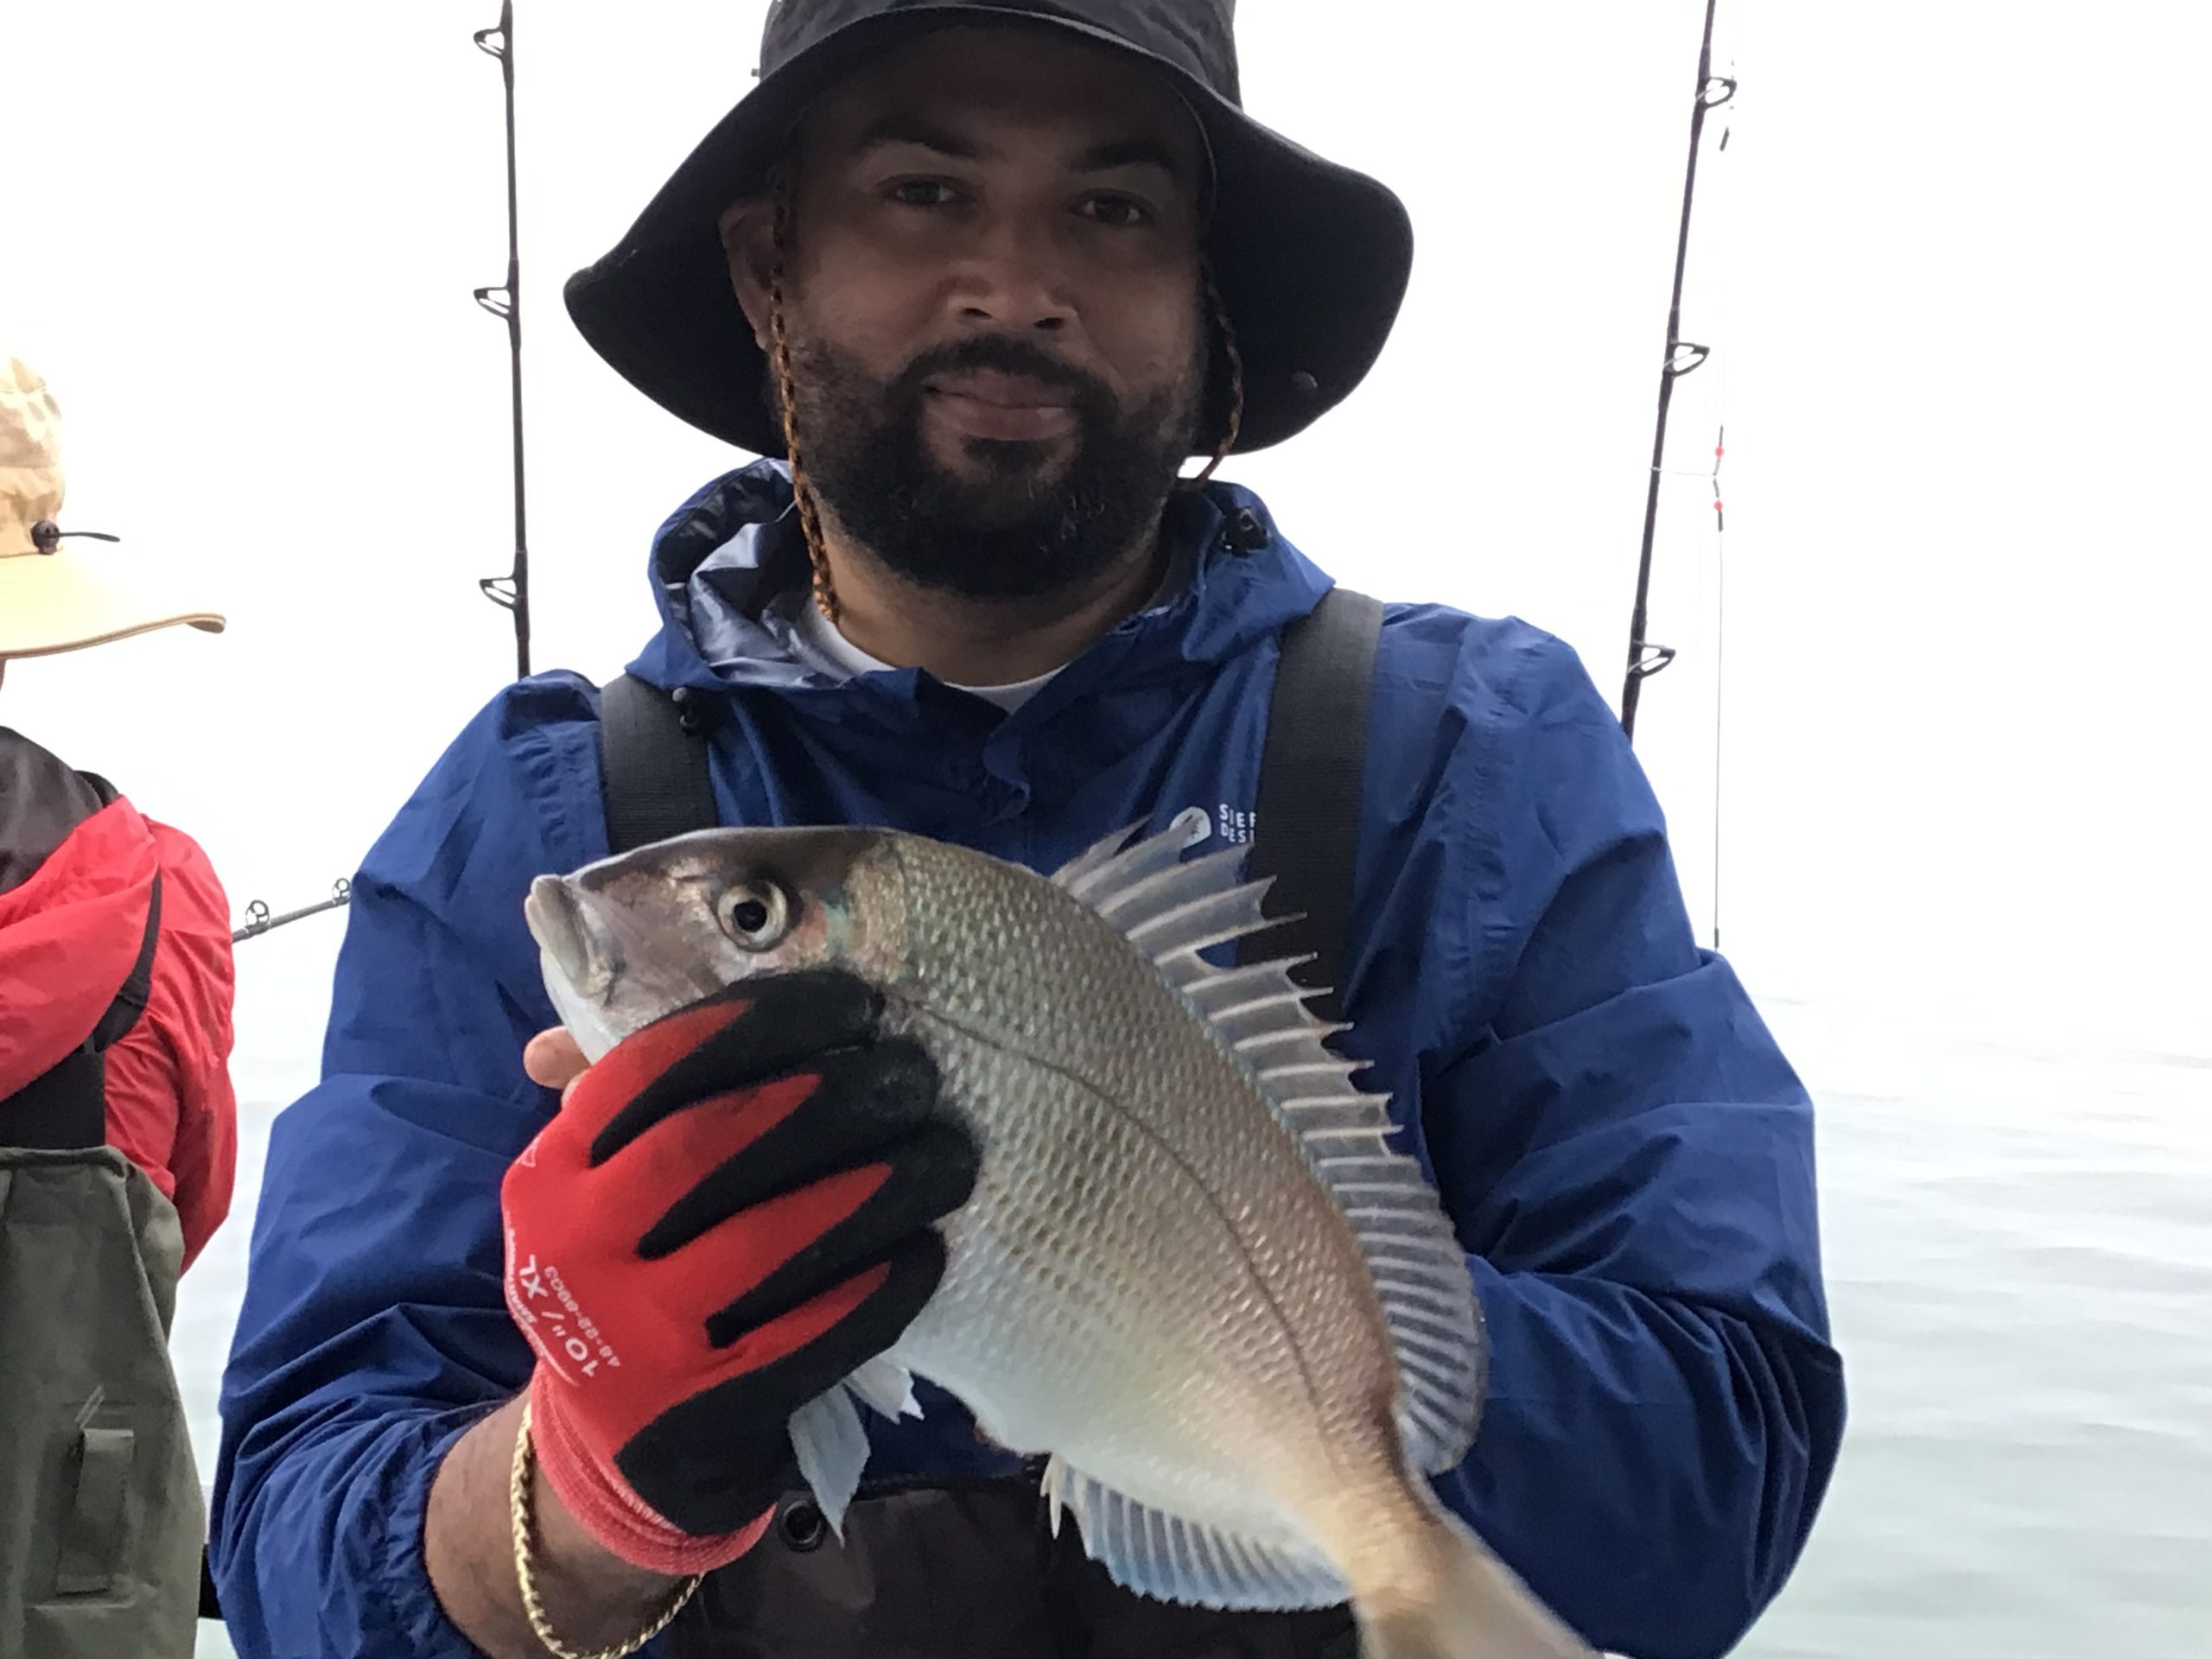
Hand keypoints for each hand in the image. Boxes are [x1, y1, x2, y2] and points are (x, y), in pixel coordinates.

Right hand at [501, 968, 976, 1573]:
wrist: (613, 1460)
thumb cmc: (640, 1285)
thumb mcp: (613, 1195)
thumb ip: (645, 1094)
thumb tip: (681, 947)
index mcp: (550, 1176)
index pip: (651, 1069)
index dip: (760, 1023)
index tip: (855, 1000)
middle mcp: (571, 1253)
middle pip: (713, 1147)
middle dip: (832, 1098)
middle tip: (917, 1074)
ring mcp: (628, 1344)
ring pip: (771, 1243)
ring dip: (879, 1188)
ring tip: (949, 1156)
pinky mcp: (695, 1419)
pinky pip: (808, 1339)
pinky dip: (876, 1291)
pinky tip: (927, 1253)